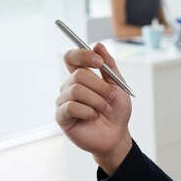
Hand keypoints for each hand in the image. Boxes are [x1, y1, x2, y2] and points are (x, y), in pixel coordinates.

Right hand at [55, 43, 132, 174]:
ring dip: (97, 100)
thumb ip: (109, 66)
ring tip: (104, 109)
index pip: (72, 57)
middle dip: (100, 86)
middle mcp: (70, 87)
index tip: (99, 63)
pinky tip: (94, 116)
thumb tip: (98, 45)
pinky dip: (89, 111)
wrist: (117, 135)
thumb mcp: (118, 85)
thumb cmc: (117, 110)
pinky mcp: (62, 117)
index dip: (83, 55)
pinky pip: (71, 107)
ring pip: (76, 90)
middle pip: (78, 75)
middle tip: (110, 97)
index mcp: (82, 77)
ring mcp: (64, 101)